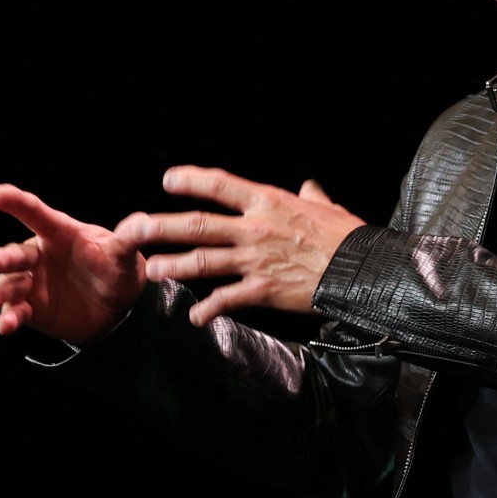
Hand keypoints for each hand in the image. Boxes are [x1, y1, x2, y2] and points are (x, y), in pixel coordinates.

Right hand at [0, 184, 146, 342]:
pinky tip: (6, 325)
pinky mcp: (30, 310)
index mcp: (58, 234)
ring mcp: (31, 283)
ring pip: (5, 285)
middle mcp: (38, 256)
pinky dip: (7, 318)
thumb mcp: (123, 254)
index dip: (17, 203)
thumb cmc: (115, 268)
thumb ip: (127, 240)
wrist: (116, 308)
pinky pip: (13, 312)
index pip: (36, 214)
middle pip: (14, 254)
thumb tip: (142, 222)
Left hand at [116, 166, 364, 326]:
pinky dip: (208, 310)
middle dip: (160, 226)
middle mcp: (254, 228)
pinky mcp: (262, 290)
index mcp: (268, 202)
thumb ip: (312, 197)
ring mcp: (255, 260)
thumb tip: (310, 187)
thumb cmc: (347, 237)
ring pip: (202, 262)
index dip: (191, 180)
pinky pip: (226, 300)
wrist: (363, 270)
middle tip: (133, 229)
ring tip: (151, 271)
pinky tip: (195, 317)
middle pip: (197, 225)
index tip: (168, 180)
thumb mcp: (328, 208)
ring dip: (172, 267)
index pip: (220, 185)